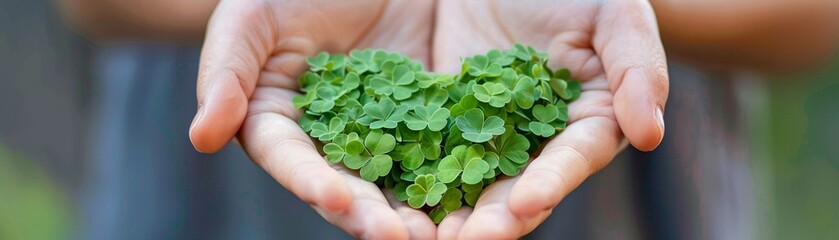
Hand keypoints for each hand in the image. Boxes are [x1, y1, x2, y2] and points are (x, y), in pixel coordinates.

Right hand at [187, 1, 436, 238]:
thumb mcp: (252, 18)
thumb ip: (227, 72)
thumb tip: (203, 137)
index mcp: (279, 124)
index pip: (292, 160)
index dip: (311, 183)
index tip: (338, 199)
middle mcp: (328, 140)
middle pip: (347, 186)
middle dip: (371, 215)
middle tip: (400, 238)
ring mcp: (379, 132)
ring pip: (396, 182)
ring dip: (416, 214)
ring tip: (439, 235)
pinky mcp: (423, 118)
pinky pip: (440, 150)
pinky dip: (455, 177)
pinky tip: (474, 200)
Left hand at [432, 1, 668, 238]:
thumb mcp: (615, 16)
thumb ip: (637, 69)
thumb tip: (650, 135)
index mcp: (586, 124)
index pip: (570, 161)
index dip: (551, 183)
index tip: (526, 204)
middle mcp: (537, 141)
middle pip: (516, 188)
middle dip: (494, 217)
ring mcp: (487, 132)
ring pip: (467, 181)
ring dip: (448, 212)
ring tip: (422, 236)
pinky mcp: (446, 117)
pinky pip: (425, 148)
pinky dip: (410, 175)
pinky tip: (390, 200)